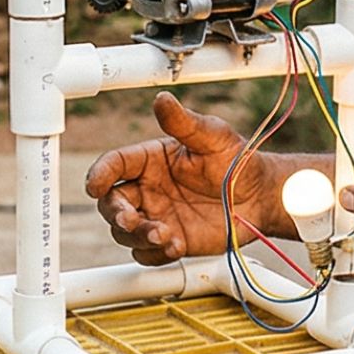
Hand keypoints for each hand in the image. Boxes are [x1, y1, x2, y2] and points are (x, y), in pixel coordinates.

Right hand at [83, 94, 272, 266]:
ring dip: (137, 236)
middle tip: (130, 220)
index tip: (95, 186)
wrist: (259, 199)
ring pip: (124, 232)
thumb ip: (184, 122)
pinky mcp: (168, 241)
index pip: (114, 165)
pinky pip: (146, 254)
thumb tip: (162, 99)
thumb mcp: (213, 137)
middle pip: (111, 203)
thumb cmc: (236, 162)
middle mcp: (147, 189)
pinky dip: (155, 254)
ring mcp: (156, 217)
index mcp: (149, 161)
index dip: (100, 174)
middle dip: (115, 212)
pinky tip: (175, 246)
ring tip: (164, 235)